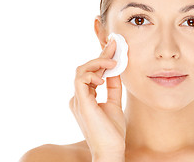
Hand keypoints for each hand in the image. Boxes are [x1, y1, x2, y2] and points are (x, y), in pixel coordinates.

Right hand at [69, 39, 125, 160]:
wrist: (111, 149)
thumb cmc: (112, 130)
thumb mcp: (114, 102)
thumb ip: (113, 87)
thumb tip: (115, 70)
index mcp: (85, 97)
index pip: (92, 72)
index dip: (102, 58)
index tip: (114, 46)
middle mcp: (79, 96)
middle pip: (86, 68)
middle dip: (101, 55)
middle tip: (115, 44)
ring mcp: (78, 99)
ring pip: (81, 71)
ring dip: (98, 62)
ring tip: (113, 63)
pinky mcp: (80, 102)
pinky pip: (81, 80)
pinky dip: (93, 75)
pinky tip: (104, 79)